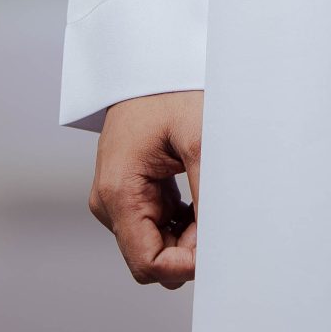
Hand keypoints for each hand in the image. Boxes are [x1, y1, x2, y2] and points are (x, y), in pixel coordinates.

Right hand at [87, 89, 202, 288]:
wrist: (148, 65)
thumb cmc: (170, 91)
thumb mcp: (198, 136)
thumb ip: (208, 191)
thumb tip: (220, 239)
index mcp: (118, 192)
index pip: (146, 263)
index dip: (183, 266)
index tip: (215, 249)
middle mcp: (110, 202)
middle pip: (150, 257)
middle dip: (187, 250)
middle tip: (218, 216)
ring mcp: (116, 199)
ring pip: (155, 243)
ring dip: (187, 235)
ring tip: (210, 201)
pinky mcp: (129, 192)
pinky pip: (155, 225)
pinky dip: (181, 222)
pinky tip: (199, 198)